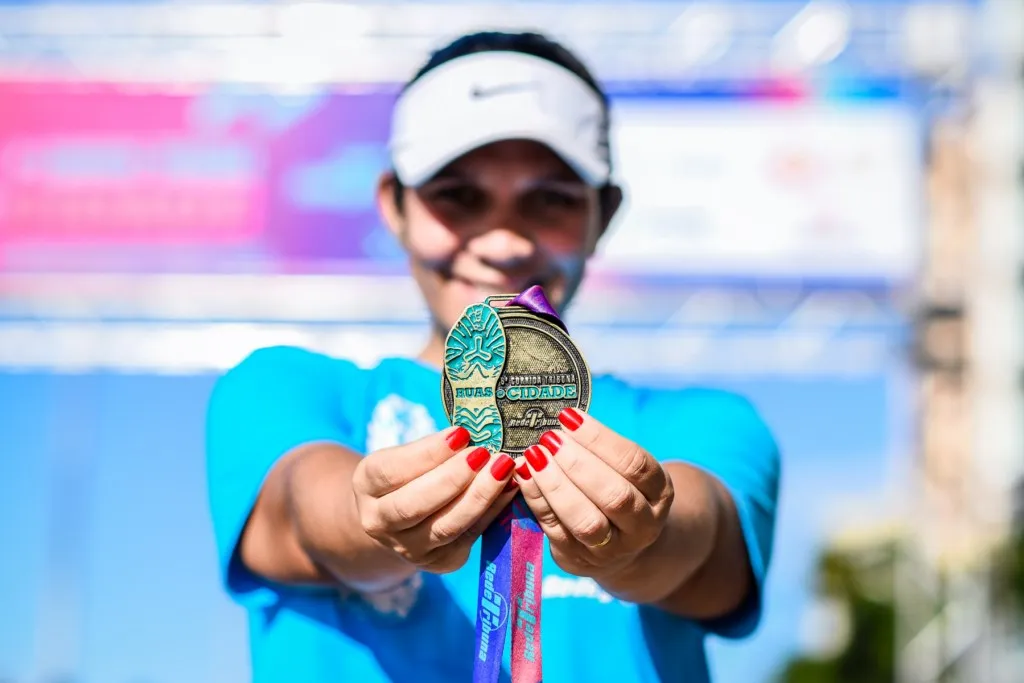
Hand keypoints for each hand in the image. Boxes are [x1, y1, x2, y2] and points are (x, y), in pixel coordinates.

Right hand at [352, 426, 516, 573]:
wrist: (399, 520)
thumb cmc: (407, 475)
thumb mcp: (405, 456)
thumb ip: (431, 449)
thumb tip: (471, 435)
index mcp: (366, 486)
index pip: (392, 471)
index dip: (428, 453)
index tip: (461, 433)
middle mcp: (379, 522)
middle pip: (415, 505)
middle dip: (454, 478)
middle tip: (485, 453)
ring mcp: (409, 548)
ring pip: (447, 526)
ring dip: (480, 495)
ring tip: (503, 467)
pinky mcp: (440, 562)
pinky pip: (470, 535)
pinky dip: (493, 510)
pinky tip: (509, 488)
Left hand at [513, 408, 673, 577]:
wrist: (621, 544)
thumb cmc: (617, 489)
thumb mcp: (624, 470)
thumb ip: (599, 449)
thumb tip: (561, 420)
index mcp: (659, 493)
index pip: (635, 464)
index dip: (600, 439)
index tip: (569, 417)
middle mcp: (642, 525)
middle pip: (615, 496)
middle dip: (578, 464)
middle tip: (550, 439)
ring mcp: (611, 548)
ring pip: (586, 522)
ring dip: (557, 486)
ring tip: (535, 456)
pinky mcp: (578, 559)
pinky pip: (555, 530)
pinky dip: (537, 500)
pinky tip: (525, 475)